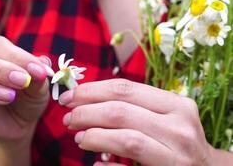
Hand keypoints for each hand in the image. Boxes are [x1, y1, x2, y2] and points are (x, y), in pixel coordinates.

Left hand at [59, 78, 212, 165]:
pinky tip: (95, 164)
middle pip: (120, 112)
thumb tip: (85, 99)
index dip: (90, 91)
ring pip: (126, 139)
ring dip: (93, 136)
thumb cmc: (176, 138)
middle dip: (86, 113)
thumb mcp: (164, 115)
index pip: (124, 89)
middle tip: (68, 119)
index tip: (68, 97)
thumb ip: (133, 105)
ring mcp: (178, 154)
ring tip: (78, 137)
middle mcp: (180, 126)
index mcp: (175, 104)